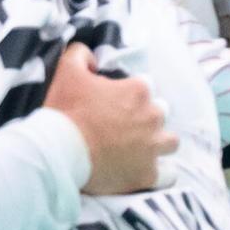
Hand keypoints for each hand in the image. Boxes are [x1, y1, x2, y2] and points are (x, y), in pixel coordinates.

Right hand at [44, 42, 172, 194]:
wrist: (60, 151)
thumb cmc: (65, 110)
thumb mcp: (66, 70)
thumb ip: (81, 54)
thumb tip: (91, 57)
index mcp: (138, 90)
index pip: (144, 87)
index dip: (129, 95)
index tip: (114, 104)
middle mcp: (152, 117)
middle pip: (159, 114)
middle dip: (145, 118)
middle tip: (123, 128)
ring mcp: (152, 147)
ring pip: (170, 142)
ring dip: (158, 143)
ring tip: (139, 149)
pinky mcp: (147, 174)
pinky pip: (166, 174)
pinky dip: (157, 172)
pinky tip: (143, 171)